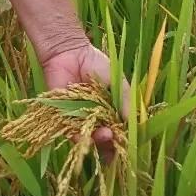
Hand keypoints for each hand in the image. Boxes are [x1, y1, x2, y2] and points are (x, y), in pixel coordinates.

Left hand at [40, 40, 129, 160]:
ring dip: (97, 140)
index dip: (123, 138)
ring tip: (105, 134)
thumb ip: (126, 100)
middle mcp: (95, 119)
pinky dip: (79, 136)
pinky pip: (70, 132)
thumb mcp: (117, 81)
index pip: (118, 131)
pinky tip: (87, 134)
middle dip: (111, 142)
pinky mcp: (62, 117)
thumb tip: (133, 121)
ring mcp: (78, 119)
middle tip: (114, 136)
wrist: (70, 53)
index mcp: (109, 111)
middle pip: (104, 139)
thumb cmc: (95, 64)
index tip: (129, 141)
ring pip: (89, 138)